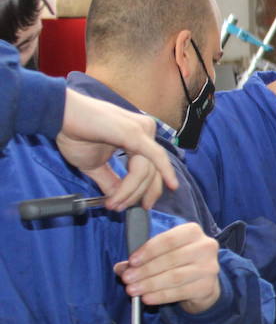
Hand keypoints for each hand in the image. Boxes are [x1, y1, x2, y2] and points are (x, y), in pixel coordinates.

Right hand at [56, 89, 178, 209]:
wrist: (59, 115)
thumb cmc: (74, 134)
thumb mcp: (95, 165)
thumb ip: (110, 182)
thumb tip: (118, 200)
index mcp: (139, 136)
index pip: (150, 168)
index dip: (142, 191)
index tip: (126, 206)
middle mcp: (146, 130)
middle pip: (152, 172)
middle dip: (138, 194)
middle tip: (121, 208)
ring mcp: (143, 129)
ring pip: (147, 170)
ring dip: (131, 191)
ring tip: (115, 203)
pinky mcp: (136, 132)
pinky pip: (153, 157)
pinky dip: (155, 176)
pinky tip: (168, 185)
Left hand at [115, 222, 221, 312]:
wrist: (203, 282)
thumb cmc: (179, 263)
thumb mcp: (162, 254)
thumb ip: (141, 258)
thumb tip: (120, 268)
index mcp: (193, 232)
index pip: (169, 239)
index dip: (148, 251)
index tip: (131, 261)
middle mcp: (205, 247)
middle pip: (171, 259)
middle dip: (145, 270)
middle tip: (127, 279)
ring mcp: (209, 267)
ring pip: (175, 276)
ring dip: (150, 284)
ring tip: (133, 290)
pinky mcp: (207, 286)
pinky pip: (180, 292)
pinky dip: (161, 296)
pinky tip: (147, 298)